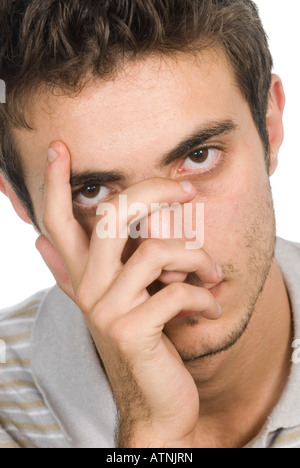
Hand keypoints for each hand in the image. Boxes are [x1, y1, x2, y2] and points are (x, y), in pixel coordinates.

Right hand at [36, 141, 222, 447]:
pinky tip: (210, 306)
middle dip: (155, 192)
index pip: (58, 221)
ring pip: (157, 251)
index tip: (59, 148)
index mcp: (84, 276)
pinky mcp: (133, 331)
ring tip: (213, 273)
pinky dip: (204, 297)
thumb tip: (37, 242)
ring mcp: (108, 309)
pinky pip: (178, 292)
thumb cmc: (143, 342)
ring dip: (198, 258)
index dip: (54, 183)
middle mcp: (89, 288)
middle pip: (113, 215)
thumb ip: (78, 272)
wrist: (157, 401)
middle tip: (186, 192)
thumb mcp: (113, 302)